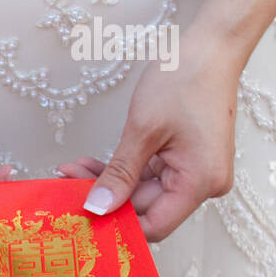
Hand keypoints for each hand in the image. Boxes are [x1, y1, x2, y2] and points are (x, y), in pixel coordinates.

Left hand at [66, 29, 240, 240]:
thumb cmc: (183, 81)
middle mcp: (204, 184)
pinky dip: (121, 171)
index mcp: (200, 182)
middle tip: (65, 184)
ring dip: (108, 184)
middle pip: (146, 208)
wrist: (210, 50)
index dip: (116, 226)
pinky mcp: (185, 161)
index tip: (80, 217)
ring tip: (70, 171)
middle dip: (104, 199)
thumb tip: (97, 209)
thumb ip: (119, 174)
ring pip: (142, 192)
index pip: (155, 226)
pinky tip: (89, 165)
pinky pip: (148, 176)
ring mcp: (195, 172)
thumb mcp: (142, 130)